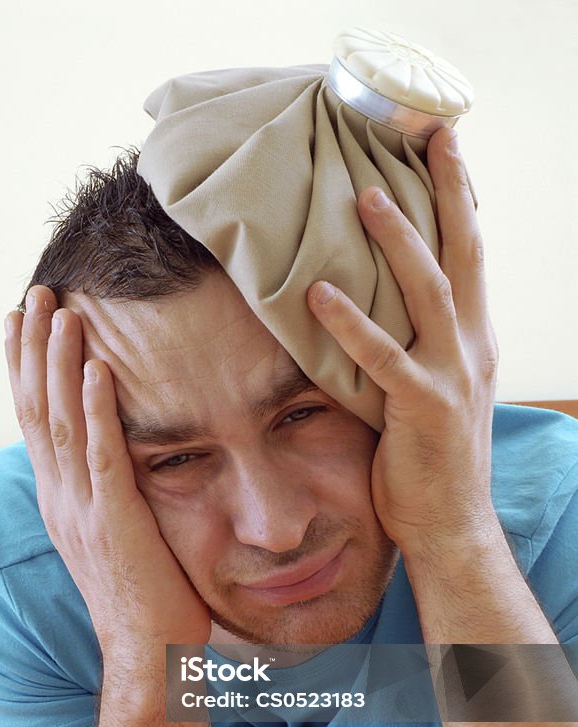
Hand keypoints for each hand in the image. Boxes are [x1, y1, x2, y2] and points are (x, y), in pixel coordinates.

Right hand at [4, 287, 211, 656]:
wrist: (146, 652)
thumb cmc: (143, 596)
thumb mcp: (115, 536)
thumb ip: (108, 493)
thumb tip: (118, 458)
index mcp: (60, 500)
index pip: (35, 422)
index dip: (25, 370)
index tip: (21, 325)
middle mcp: (61, 498)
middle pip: (38, 410)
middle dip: (34, 350)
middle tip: (36, 297)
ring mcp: (83, 509)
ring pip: (63, 422)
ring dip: (60, 364)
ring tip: (61, 313)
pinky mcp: (115, 520)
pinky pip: (103, 455)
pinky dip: (99, 409)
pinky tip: (99, 368)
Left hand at [307, 128, 498, 559]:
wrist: (449, 522)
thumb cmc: (432, 458)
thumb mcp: (435, 389)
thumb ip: (418, 346)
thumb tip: (381, 310)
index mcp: (474, 341)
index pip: (472, 256)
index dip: (462, 201)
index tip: (445, 151)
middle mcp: (472, 348)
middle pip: (465, 255)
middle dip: (449, 193)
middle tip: (429, 138)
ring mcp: (451, 377)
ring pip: (431, 293)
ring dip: (400, 243)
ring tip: (366, 197)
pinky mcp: (422, 408)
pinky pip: (383, 358)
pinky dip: (350, 324)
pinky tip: (318, 294)